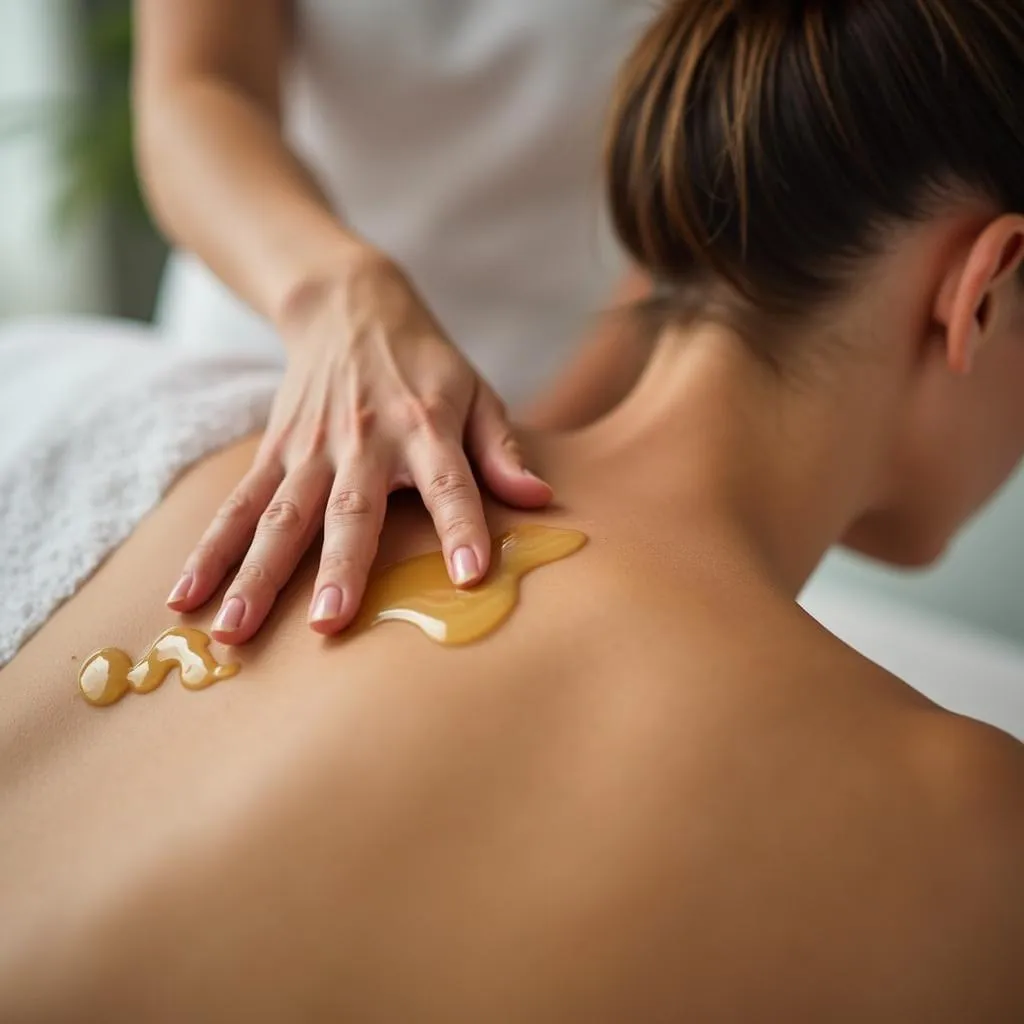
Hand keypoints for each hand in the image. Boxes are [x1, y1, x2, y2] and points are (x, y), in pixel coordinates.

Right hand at [166, 250, 552, 642]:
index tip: (471, 575)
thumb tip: (541, 498)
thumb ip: (502, 449)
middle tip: (329, 622)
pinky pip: (239, 506)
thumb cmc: (425, 363)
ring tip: (230, 630)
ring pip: (281, 517)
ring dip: (256, 574)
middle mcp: (364, 441)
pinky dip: (212, 550)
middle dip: (341, 566)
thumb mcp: (476, 392)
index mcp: (425, 426)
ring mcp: (310, 448)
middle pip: (351, 509)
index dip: (461, 526)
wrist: (348, 306)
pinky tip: (185, 595)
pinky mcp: (274, 452)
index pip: (449, 482)